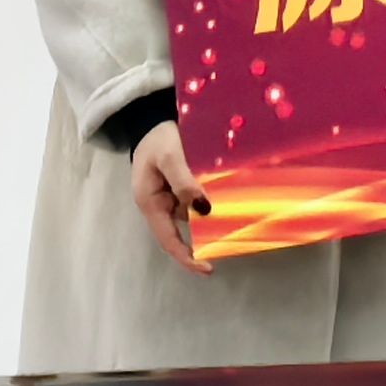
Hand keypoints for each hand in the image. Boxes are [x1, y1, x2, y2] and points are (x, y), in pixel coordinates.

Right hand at [132, 120, 214, 273]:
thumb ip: (184, 181)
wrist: (153, 117)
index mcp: (150, 202)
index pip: (168, 240)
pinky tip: (227, 201)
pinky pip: (194, 201)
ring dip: (209, 220)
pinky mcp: (179, 186)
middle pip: (180, 232)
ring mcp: (168, 196)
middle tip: (229, 245)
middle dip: (202, 240)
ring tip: (235, 219)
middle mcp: (158, 204)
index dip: (186, 257)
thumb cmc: (159, 137)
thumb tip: (203, 208)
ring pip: (191, 216)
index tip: (207, 268)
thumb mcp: (170, 155)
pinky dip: (209, 203)